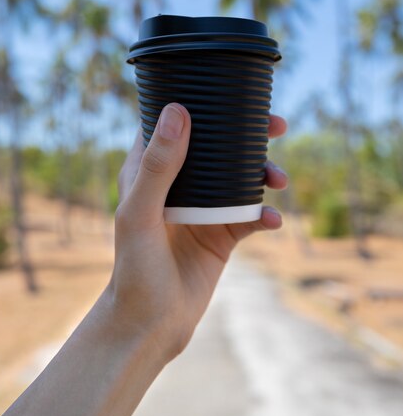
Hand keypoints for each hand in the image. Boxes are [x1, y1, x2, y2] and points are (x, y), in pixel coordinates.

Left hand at [109, 103, 287, 361]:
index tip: (230, 92)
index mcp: (151, 172)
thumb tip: (179, 111)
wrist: (151, 324)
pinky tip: (273, 222)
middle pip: (217, 147)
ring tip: (280, 180)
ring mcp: (203, 210)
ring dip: (264, 173)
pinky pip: (251, 217)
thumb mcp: (141, 213)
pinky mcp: (222, 236)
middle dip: (248, 134)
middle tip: (277, 125)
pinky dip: (266, 216)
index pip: (174, 125)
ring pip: (241, 179)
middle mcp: (179, 186)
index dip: (199, 104)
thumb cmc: (134, 269)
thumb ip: (157, 166)